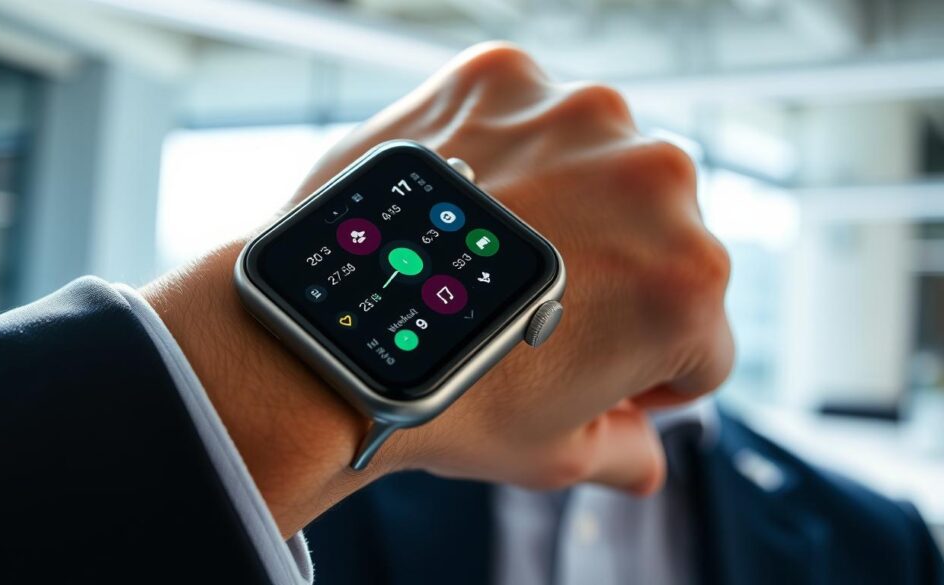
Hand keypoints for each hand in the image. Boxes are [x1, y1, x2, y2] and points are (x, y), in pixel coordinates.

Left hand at [143, 42, 732, 536]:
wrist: (322, 341)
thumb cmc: (439, 404)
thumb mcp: (555, 455)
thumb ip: (626, 453)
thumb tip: (645, 456)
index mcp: (687, 282)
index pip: (703, 338)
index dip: (652, 370)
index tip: (602, 368)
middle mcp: (654, 179)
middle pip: (665, 239)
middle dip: (619, 277)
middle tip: (540, 309)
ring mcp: (575, 115)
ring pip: (603, 165)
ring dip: (571, 202)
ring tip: (495, 254)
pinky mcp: (502, 76)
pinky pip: (529, 115)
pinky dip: (508, 150)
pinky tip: (470, 201)